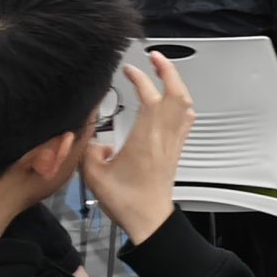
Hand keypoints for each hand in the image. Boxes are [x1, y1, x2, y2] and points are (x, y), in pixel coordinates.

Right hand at [81, 52, 193, 241]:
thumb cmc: (127, 201)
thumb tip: (95, 138)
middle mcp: (164, 136)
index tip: (129, 69)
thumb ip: (90, 151)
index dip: (140, 79)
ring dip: (177, 84)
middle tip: (155, 57)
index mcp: (145, 138)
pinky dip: (182, 103)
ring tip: (164, 72)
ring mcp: (173, 142)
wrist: (149, 220)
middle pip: (176, 94)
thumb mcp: (94, 176)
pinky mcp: (176, 150)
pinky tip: (176, 102)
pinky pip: (186, 120)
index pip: (149, 97)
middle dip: (168, 70)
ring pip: (185, 104)